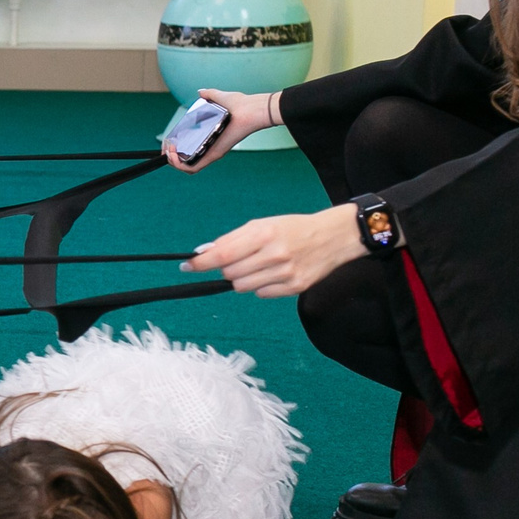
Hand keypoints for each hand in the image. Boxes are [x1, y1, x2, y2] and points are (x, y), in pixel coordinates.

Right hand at [162, 89, 276, 171]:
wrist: (252, 109)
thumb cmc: (241, 104)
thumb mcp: (220, 97)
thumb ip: (209, 95)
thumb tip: (201, 92)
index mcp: (210, 137)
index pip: (190, 149)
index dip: (175, 147)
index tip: (170, 139)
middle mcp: (210, 147)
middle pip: (186, 161)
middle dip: (170, 156)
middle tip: (168, 146)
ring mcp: (212, 152)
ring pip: (188, 168)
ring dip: (173, 162)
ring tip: (169, 150)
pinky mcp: (214, 154)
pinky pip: (194, 168)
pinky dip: (180, 165)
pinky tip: (172, 155)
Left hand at [184, 202, 361, 296]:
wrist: (333, 238)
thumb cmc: (293, 228)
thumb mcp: (262, 224)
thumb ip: (232, 239)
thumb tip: (204, 252)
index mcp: (264, 235)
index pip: (223, 254)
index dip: (201, 263)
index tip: (186, 266)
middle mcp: (275, 255)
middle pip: (230, 273)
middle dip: (227, 268)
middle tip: (241, 259)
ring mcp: (286, 274)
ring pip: (243, 287)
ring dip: (242, 278)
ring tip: (259, 265)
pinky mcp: (295, 288)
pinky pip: (261, 294)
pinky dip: (261, 286)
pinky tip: (273, 273)